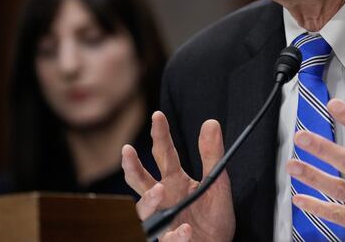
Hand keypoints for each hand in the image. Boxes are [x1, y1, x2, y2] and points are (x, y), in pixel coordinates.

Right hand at [122, 111, 234, 241]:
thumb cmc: (213, 217)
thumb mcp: (217, 184)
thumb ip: (212, 155)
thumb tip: (211, 123)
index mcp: (175, 180)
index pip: (164, 153)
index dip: (160, 134)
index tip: (158, 115)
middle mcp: (163, 197)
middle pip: (141, 179)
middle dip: (132, 165)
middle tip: (127, 150)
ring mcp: (161, 219)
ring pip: (142, 208)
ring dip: (148, 199)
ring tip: (160, 189)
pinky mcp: (166, 240)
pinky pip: (164, 239)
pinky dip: (174, 236)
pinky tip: (186, 229)